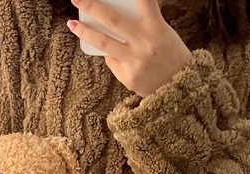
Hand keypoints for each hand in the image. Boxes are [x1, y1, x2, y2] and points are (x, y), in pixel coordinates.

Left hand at [67, 0, 192, 96]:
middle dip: (92, 6)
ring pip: (103, 43)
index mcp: (157, 27)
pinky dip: (112, 55)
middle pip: (113, 20)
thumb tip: (111, 19)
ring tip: (72, 23)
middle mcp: (144, 43)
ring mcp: (134, 61)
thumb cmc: (169, 53)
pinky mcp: (127, 77)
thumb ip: (141, 24)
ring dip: (85, 32)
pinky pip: (112, 61)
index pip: (144, 1)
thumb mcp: (162, 32)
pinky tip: (118, 56)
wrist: (178, 88)